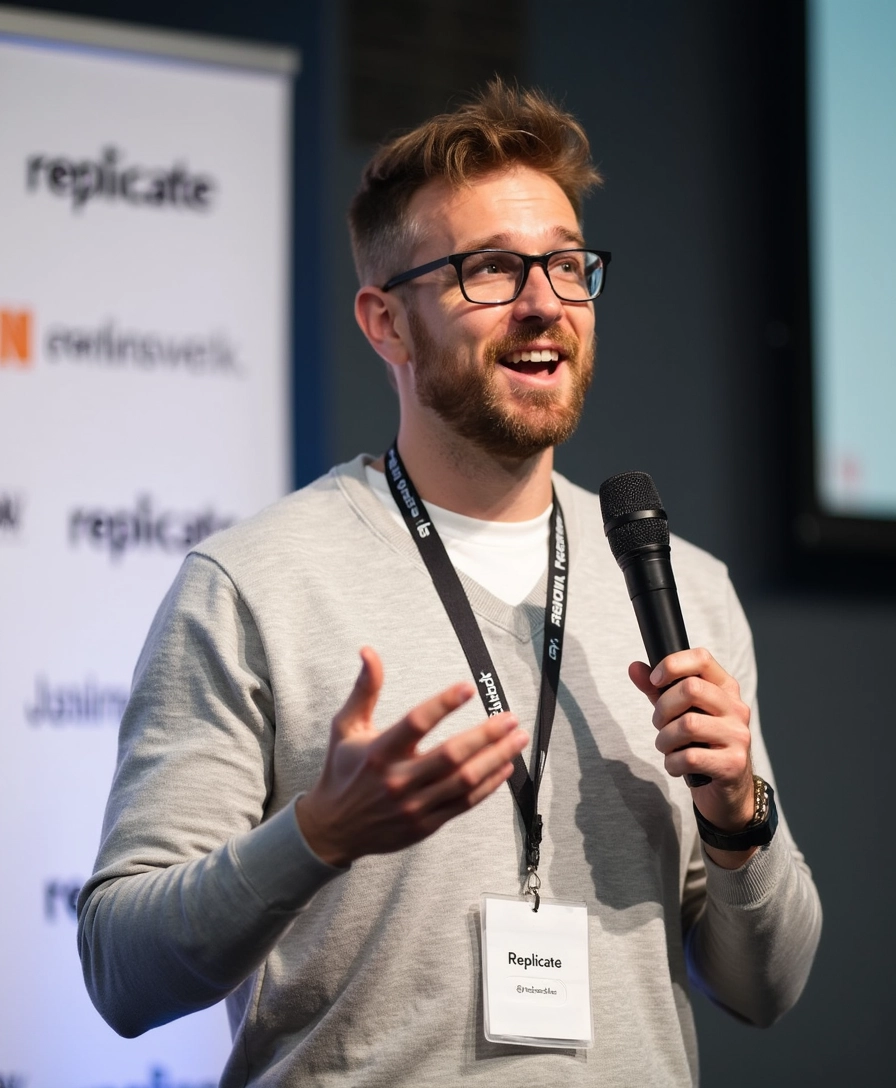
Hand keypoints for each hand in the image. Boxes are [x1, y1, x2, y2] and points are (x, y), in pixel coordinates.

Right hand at [295, 647, 528, 866]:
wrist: (334, 828)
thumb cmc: (342, 770)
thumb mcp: (346, 727)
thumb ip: (364, 689)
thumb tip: (369, 652)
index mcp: (378, 752)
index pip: (416, 723)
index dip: (444, 704)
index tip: (468, 687)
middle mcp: (397, 780)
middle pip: (450, 755)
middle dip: (486, 734)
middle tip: (510, 717)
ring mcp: (414, 806)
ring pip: (464, 780)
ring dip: (495, 757)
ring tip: (516, 738)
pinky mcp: (426, 825)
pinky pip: (464, 803)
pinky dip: (488, 785)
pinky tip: (504, 767)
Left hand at [629, 648, 756, 864]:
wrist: (726, 792)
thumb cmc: (701, 745)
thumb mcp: (679, 713)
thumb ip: (657, 690)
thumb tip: (634, 668)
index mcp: (725, 689)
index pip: (701, 658)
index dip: (672, 665)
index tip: (655, 681)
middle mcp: (736, 708)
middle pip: (690, 689)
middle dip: (662, 709)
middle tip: (659, 724)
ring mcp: (738, 736)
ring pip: (687, 724)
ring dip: (664, 740)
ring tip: (667, 748)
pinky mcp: (733, 764)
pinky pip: (690, 757)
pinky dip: (672, 763)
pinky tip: (676, 766)